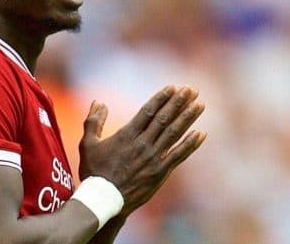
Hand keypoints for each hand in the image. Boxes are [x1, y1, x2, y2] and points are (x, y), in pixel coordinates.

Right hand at [78, 86, 205, 216]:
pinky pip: (179, 156)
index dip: (161, 98)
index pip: (148, 111)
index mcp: (126, 135)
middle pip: (164, 118)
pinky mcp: (160, 172)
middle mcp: (142, 144)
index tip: (173, 87)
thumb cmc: (94, 172)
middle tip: (191, 89)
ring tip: (200, 104)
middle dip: (179, 102)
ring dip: (188, 117)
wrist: (104, 201)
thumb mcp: (88, 143)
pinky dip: (190, 144)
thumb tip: (99, 102)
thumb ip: (94, 121)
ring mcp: (153, 158)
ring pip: (174, 133)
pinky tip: (201, 133)